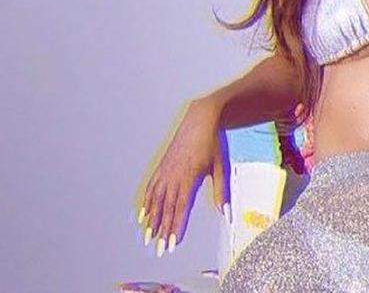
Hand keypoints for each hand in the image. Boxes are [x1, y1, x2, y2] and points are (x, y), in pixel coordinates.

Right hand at [137, 99, 229, 256]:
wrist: (200, 119)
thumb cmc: (212, 143)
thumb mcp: (220, 167)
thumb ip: (220, 191)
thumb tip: (225, 213)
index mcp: (188, 178)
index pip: (180, 208)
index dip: (176, 227)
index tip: (172, 244)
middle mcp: (173, 176)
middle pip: (166, 209)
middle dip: (162, 231)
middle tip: (159, 249)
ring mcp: (165, 171)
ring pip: (155, 200)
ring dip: (152, 220)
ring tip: (148, 237)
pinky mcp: (161, 166)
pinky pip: (151, 188)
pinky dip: (146, 203)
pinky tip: (143, 215)